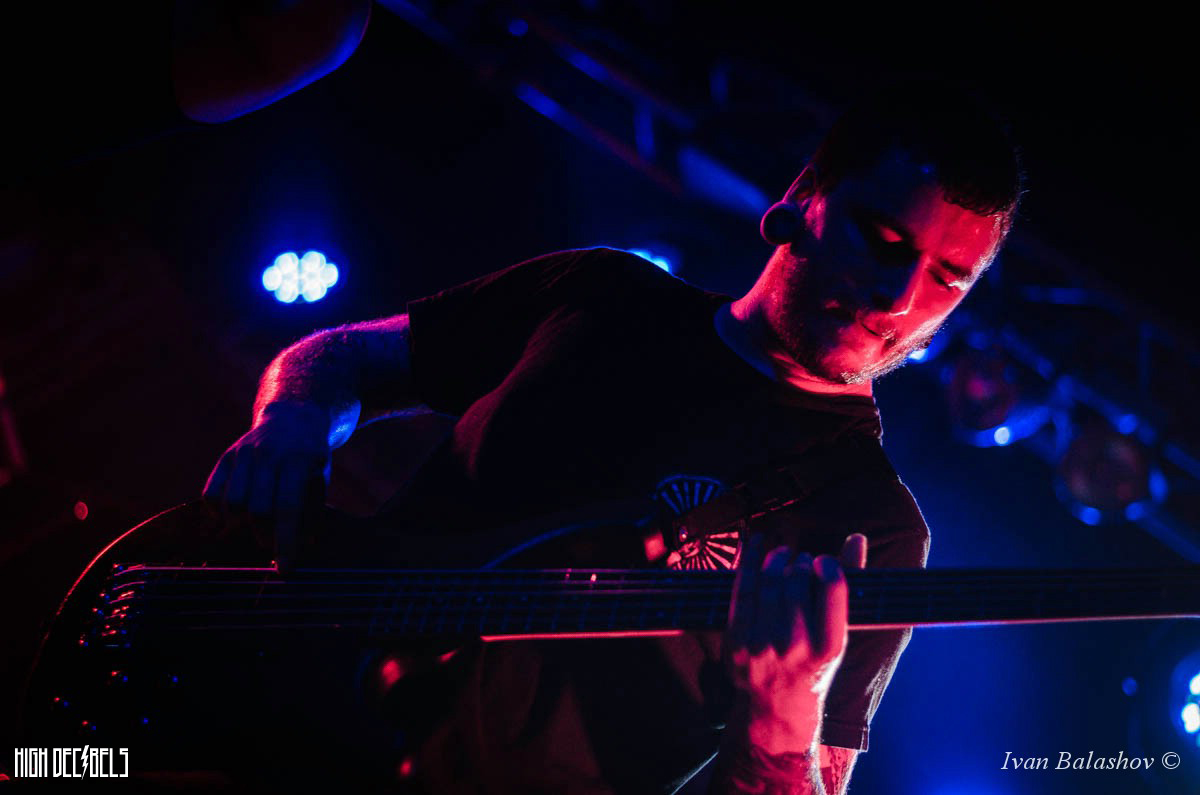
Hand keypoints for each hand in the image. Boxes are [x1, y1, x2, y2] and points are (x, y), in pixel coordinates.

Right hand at [202, 402, 332, 568]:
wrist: (292, 418)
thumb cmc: (310, 458)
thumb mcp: (321, 478)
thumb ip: (312, 510)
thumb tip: (303, 546)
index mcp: (298, 461)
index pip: (288, 508)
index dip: (285, 541)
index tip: (284, 568)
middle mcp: (268, 455)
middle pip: (257, 509)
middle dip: (263, 535)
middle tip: (270, 542)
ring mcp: (243, 454)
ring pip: (232, 502)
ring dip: (241, 525)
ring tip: (253, 527)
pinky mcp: (226, 457)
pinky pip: (211, 493)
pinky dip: (217, 512)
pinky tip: (230, 517)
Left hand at [724, 533, 866, 753]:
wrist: (779, 706)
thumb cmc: (815, 662)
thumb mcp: (838, 633)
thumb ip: (848, 584)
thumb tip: (856, 538)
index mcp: (830, 646)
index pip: (832, 584)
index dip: (828, 564)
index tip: (824, 563)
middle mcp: (796, 646)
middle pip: (797, 579)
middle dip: (800, 562)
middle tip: (801, 562)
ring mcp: (763, 644)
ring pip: (769, 580)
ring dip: (777, 558)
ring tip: (783, 556)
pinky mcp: (737, 641)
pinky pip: (742, 589)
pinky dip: (749, 560)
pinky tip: (757, 543)